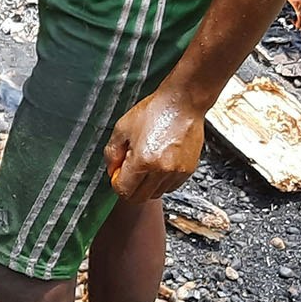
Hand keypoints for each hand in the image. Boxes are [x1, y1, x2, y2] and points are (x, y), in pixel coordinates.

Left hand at [104, 87, 205, 203]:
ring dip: (147, 185)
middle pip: (140, 198)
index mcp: (142, 161)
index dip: (117, 184)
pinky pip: (170, 186)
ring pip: (156, 193)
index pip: (124, 191)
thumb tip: (112, 171)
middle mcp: (161, 170)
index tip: (118, 174)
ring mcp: (177, 172)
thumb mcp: (122, 128)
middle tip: (129, 171)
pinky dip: (162, 181)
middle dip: (131, 189)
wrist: (182, 103)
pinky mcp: (188, 170)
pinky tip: (160, 163)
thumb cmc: (153, 111)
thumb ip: (112, 153)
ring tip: (147, 162)